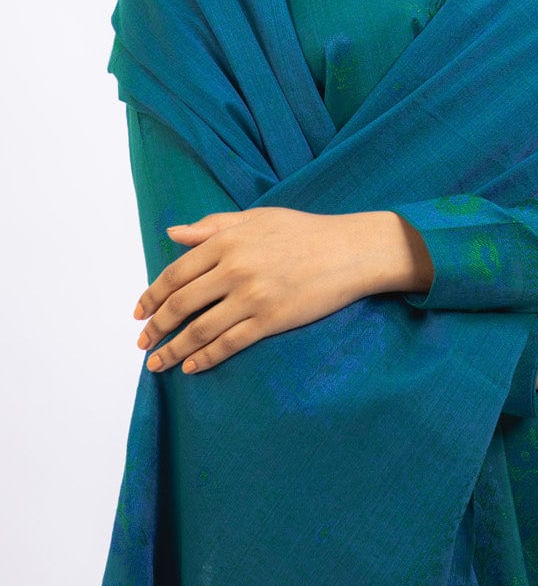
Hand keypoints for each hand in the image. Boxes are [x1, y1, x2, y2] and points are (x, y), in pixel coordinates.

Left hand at [132, 206, 375, 374]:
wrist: (350, 251)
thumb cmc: (304, 231)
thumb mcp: (257, 218)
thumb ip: (213, 226)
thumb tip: (173, 233)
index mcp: (227, 240)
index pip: (175, 273)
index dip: (152, 296)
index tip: (140, 312)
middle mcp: (234, 268)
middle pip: (181, 304)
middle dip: (156, 328)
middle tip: (143, 342)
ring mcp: (252, 296)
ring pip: (199, 330)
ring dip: (173, 350)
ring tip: (157, 363)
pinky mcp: (270, 320)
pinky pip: (228, 344)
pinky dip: (204, 358)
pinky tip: (191, 366)